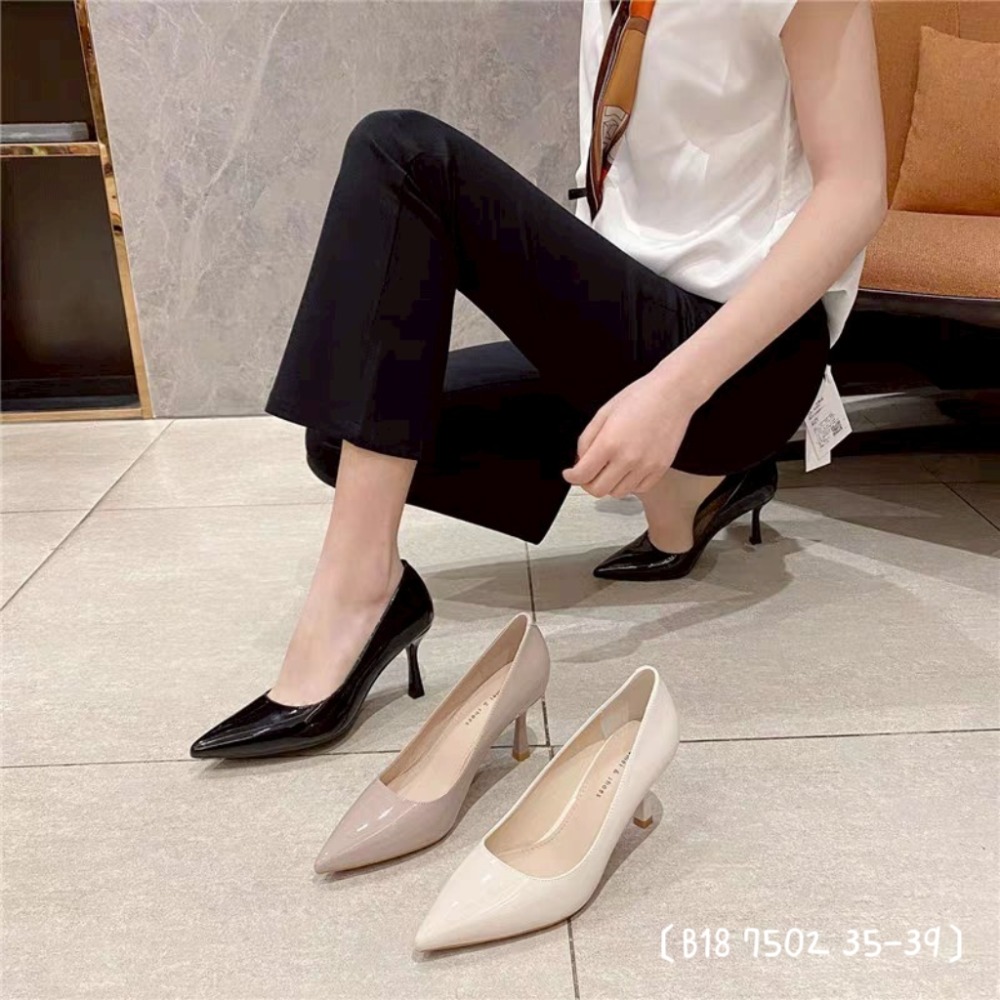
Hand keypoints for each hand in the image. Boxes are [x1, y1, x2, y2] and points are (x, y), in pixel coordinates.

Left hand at [562, 368, 699, 498]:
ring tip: (609, 469)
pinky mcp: (660, 469)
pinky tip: (627, 469)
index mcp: (609, 442)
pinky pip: (639, 489)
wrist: (673, 393)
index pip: (582, 475)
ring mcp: (646, 466)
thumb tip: (580, 461)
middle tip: (587, 473)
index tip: (570, 474)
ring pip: (618, 493)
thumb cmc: (640, 397)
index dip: (571, 477)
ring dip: (609, 484)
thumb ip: (586, 440)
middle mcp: (628, 458)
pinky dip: (629, 484)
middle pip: (598, 490)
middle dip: (587, 483)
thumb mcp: (603, 413)